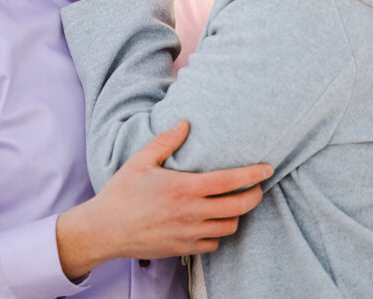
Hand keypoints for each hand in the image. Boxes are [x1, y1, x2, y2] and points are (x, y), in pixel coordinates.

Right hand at [56, 121, 271, 278]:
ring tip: (234, 202)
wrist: (105, 230)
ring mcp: (189, 234)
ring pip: (229, 227)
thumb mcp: (141, 160)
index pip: (230, 181)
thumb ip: (166, 141)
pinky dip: (218, 232)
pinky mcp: (183, 249)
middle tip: (257, 187)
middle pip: (238, 207)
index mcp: (184, 188)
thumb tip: (185, 124)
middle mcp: (191, 213)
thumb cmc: (121, 193)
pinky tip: (212, 221)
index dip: (253, 174)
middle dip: (254, 196)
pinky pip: (213, 243)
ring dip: (236, 214)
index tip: (267, 168)